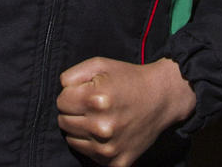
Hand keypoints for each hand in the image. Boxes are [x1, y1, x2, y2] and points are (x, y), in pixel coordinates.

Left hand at [57, 57, 195, 166]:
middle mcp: (102, 127)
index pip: (60, 102)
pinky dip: (92, 144)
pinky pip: (87, 155)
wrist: (160, 98)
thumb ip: (72, 75)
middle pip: (63, 122)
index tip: (83, 92)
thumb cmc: (128, 78)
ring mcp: (109, 148)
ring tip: (98, 117)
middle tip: (91, 105)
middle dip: (73, 111)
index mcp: (96, 100)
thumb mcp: (99, 65)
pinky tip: (105, 132)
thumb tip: (61, 90)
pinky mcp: (117, 163)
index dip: (70, 94)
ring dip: (81, 128)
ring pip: (72, 140)